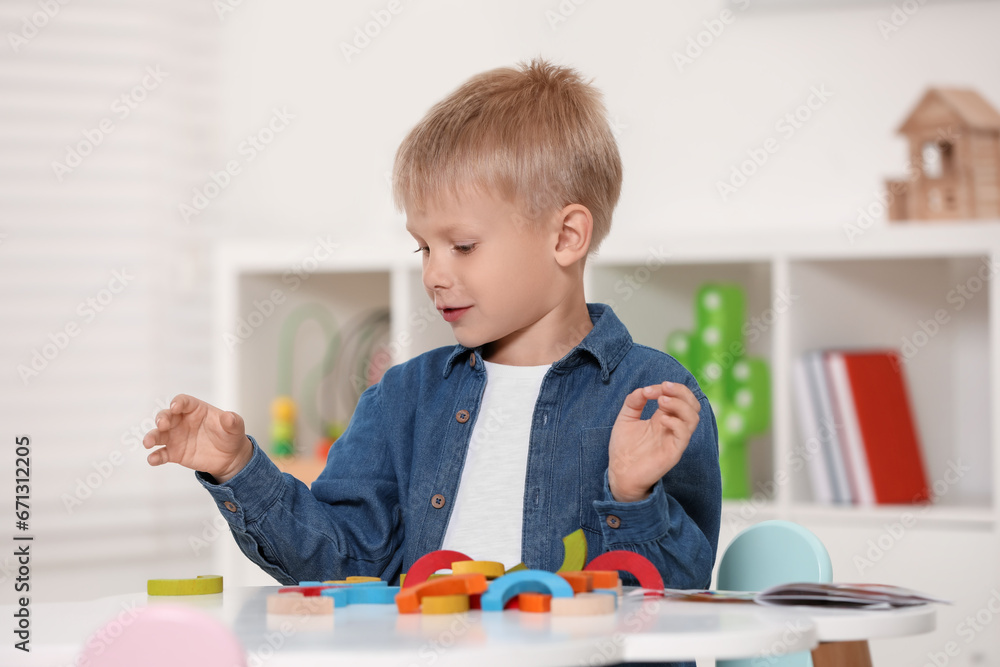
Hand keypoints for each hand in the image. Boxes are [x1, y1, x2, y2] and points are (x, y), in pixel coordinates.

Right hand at [143, 394, 252, 482]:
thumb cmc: (230, 435)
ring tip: (148, 443)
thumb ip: (232, 421)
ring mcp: (176, 437)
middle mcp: (182, 421)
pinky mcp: (174, 453)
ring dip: (152, 437)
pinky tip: (153, 460)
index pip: (183, 401)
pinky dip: (155, 456)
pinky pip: (162, 454)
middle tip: (162, 424)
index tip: (175, 407)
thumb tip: (229, 417)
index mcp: (196, 410)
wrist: (230, 457)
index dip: (178, 402)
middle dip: (161, 418)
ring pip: (158, 434)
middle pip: (166, 416)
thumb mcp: (235, 427)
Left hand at [608, 381, 700, 502]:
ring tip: (662, 401)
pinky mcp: (674, 452)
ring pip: (693, 417)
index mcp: (663, 417)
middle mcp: (672, 427)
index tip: (648, 390)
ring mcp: (675, 439)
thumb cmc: (623, 448)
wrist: (620, 474)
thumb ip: (633, 401)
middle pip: (692, 404)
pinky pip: (684, 435)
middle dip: (681, 391)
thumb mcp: (625, 418)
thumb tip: (644, 389)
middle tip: (664, 387)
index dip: (667, 388)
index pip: (677, 397)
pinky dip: (676, 422)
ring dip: (680, 404)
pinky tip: (661, 420)